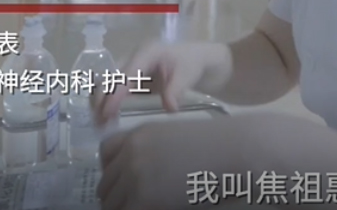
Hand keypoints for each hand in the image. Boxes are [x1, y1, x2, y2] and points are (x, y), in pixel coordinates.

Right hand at [94, 41, 228, 124]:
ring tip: (100, 123)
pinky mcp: (133, 79)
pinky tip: (108, 119)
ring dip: (102, 102)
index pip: (125, 74)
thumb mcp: (188, 75)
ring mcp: (132, 68)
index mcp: (147, 52)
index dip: (114, 93)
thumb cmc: (193, 64)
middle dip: (101, 98)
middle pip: (110, 77)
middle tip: (98, 122)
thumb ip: (177, 89)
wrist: (199, 60)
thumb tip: (169, 108)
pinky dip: (109, 103)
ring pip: (109, 83)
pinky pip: (116, 90)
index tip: (107, 113)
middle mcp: (134, 58)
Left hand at [97, 117, 243, 209]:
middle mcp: (129, 154)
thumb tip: (140, 175)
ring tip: (146, 207)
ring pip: (110, 204)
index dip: (112, 170)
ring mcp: (134, 176)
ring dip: (124, 208)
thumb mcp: (174, 137)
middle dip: (116, 196)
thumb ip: (151, 152)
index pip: (104, 153)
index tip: (123, 182)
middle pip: (104, 183)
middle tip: (136, 203)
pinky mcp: (143, 199)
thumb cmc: (215, 145)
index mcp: (138, 134)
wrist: (232, 151)